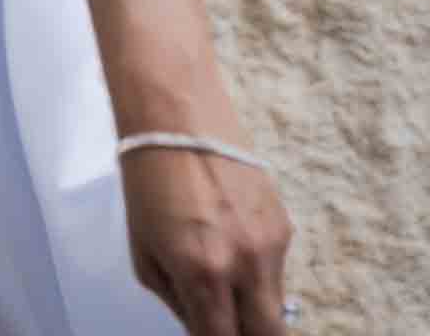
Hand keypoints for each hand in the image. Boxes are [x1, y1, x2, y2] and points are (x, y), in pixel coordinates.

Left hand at [119, 145, 294, 333]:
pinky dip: (256, 274)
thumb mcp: (145, 254)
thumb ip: (179, 303)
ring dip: (251, 308)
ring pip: (274, 306)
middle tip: (225, 324)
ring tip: (221, 275)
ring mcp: (271, 243)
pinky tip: (230, 243)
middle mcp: (246, 263)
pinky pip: (276, 270)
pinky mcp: (284, 223)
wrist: (178, 116)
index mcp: (204, 273)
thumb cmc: (147, 182)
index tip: (208, 335)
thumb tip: (204, 328)